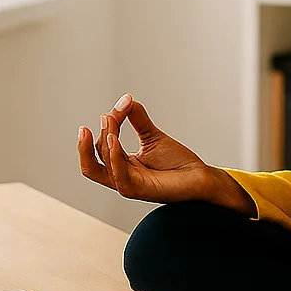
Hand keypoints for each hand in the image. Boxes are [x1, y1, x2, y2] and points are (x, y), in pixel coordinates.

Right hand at [76, 94, 252, 213]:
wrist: (200, 176)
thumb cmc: (178, 162)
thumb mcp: (153, 136)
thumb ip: (137, 119)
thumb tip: (126, 100)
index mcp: (120, 164)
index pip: (102, 146)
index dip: (108, 124)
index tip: (123, 103)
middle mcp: (120, 176)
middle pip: (92, 161)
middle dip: (90, 140)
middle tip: (104, 117)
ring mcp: (127, 185)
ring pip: (101, 167)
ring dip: (104, 141)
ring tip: (111, 121)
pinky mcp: (138, 191)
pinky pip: (118, 176)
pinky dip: (113, 157)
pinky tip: (115, 140)